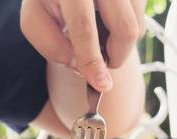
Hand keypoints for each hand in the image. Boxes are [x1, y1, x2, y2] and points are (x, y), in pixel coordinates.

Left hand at [21, 0, 145, 91]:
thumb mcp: (35, 20)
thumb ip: (50, 45)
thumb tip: (79, 66)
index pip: (84, 28)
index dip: (92, 60)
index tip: (102, 84)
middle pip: (124, 27)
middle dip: (116, 56)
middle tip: (102, 62)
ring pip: (138, 24)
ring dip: (122, 43)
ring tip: (100, 39)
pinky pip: (141, 15)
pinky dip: (128, 27)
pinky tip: (108, 23)